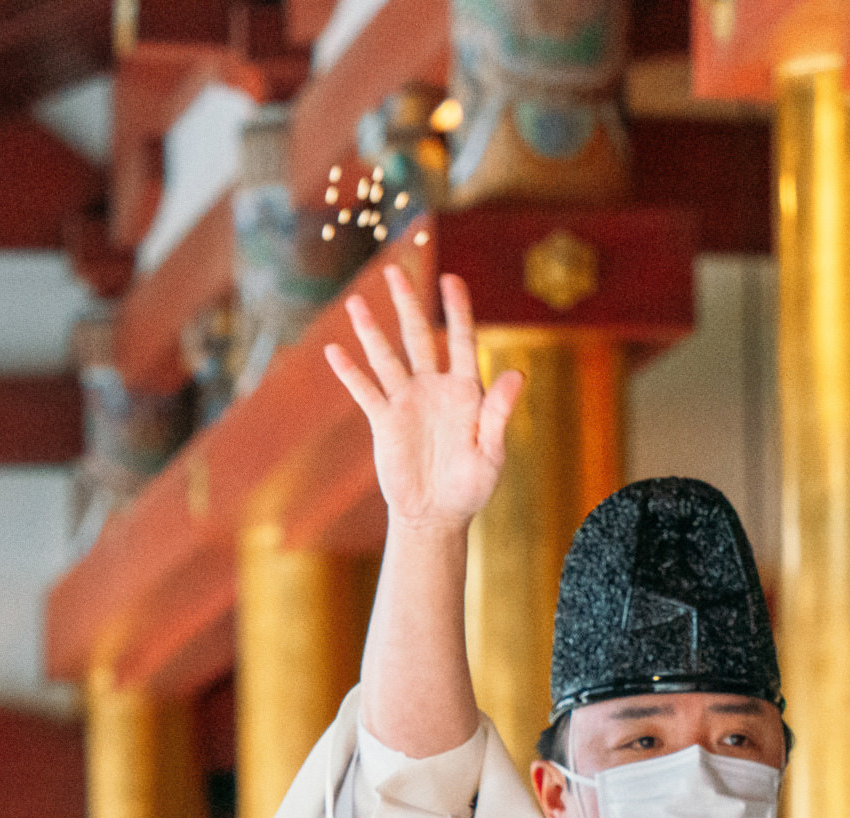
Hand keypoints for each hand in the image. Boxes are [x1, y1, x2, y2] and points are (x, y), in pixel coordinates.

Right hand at [325, 269, 523, 531]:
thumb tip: (515, 374)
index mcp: (465, 390)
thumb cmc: (471, 487)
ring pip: (387, 358)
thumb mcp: (491, 453)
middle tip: (395, 270)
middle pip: (418, 337)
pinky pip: (366, 392)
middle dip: (407, 304)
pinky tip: (334, 351)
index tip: (451, 279)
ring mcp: (407, 403)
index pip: (461, 340)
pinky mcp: (385, 422)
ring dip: (371, 331)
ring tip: (356, 303)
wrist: (436, 515)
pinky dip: (350, 373)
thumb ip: (499, 413)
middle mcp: (434, 388)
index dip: (457, 310)